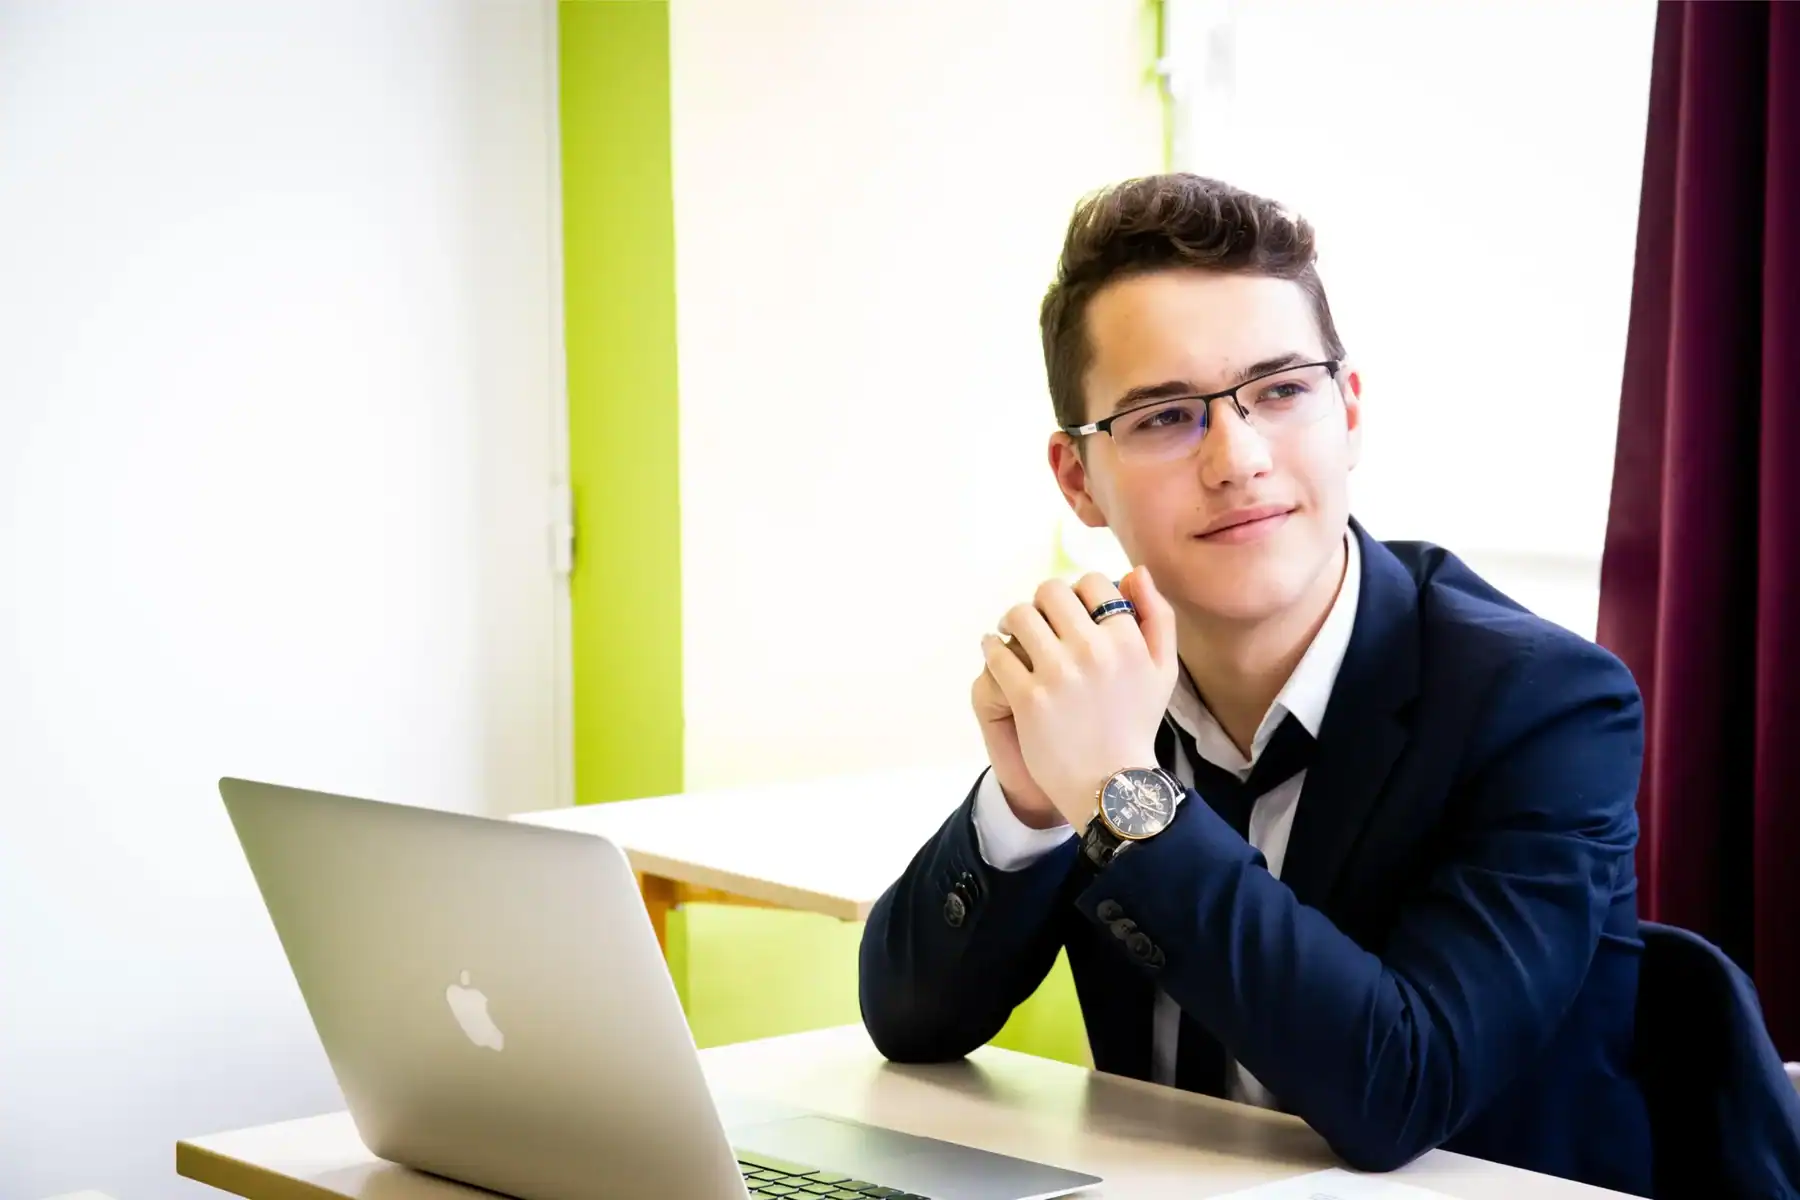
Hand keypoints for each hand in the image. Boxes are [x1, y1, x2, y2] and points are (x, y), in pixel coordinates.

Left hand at [978, 569, 1179, 829]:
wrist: (1112, 786)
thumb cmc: (1136, 724)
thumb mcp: (1163, 669)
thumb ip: (1156, 615)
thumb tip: (1134, 571)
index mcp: (1127, 640)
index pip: (1092, 582)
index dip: (1078, 592)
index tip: (1069, 612)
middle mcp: (1093, 650)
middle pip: (1051, 591)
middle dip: (1041, 603)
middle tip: (1036, 621)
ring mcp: (1058, 674)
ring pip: (1019, 615)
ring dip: (1012, 620)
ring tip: (1011, 634)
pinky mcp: (1028, 699)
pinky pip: (997, 653)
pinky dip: (992, 648)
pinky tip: (997, 654)